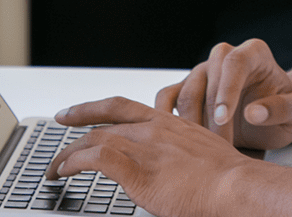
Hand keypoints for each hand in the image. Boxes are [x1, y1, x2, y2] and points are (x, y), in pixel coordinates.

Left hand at [47, 97, 248, 216]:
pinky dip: (75, 163)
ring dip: (68, 154)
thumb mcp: (200, 152)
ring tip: (56, 167)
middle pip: (103, 121)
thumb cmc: (226, 177)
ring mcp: (145, 148)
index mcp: (167, 123)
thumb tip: (168, 164)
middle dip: (74, 126)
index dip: (93, 107)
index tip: (75, 112)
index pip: (122, 106)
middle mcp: (153, 129)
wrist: (235, 186)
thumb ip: (177, 153)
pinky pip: (96, 160)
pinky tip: (67, 172)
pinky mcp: (137, 171)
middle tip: (58, 135)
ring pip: (94, 140)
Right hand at [155, 39, 291, 149]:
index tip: (224, 118)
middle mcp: (223, 57)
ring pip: (185, 93)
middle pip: (206, 78)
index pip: (235, 62)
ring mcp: (201, 72)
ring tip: (204, 152)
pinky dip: (165, 119)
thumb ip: (282, 109)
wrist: (270, 119)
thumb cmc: (285, 112)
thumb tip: (254, 113)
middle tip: (220, 146)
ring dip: (191, 125)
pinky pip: (165, 98)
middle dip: (210, 116)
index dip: (227, 89)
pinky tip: (176, 143)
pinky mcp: (183, 88)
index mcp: (254, 53)